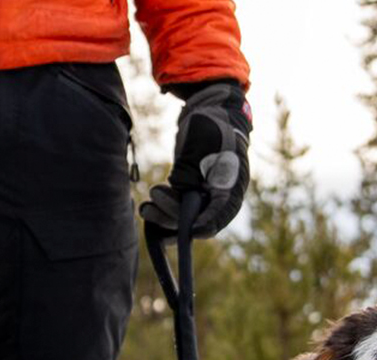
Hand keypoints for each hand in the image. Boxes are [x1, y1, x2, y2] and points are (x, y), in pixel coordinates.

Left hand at [140, 81, 250, 237]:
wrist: (213, 112)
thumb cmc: (212, 125)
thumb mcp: (201, 144)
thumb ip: (190, 170)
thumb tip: (179, 192)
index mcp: (231, 188)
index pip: (218, 216)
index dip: (202, 225)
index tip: (186, 230)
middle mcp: (220, 198)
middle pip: (198, 220)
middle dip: (173, 215)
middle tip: (152, 200)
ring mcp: (205, 197)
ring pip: (185, 218)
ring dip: (164, 215)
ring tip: (145, 208)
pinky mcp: (192, 192)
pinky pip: (178, 209)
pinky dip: (163, 211)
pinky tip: (147, 209)